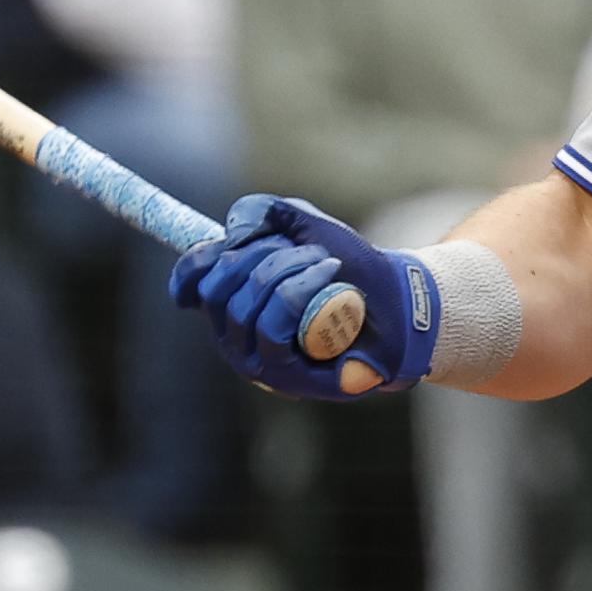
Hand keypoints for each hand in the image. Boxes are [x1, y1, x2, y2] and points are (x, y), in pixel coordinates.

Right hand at [171, 195, 409, 399]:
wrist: (398, 300)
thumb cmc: (349, 268)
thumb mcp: (305, 225)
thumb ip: (262, 212)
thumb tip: (230, 233)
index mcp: (231, 301)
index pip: (193, 279)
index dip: (199, 258)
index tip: (231, 239)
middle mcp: (235, 336)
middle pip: (217, 289)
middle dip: (261, 256)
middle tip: (308, 249)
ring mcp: (257, 361)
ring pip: (244, 310)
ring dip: (286, 273)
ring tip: (328, 265)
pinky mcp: (284, 378)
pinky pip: (272, 331)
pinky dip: (299, 294)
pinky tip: (330, 279)